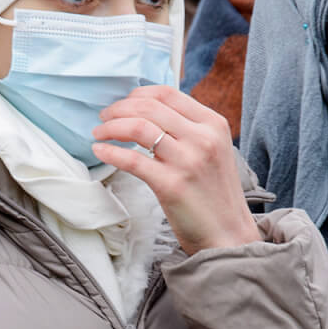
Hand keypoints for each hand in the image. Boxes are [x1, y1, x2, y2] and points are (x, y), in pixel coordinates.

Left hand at [93, 85, 262, 254]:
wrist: (228, 234)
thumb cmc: (215, 194)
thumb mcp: (213, 150)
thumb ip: (189, 129)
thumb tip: (149, 112)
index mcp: (213, 124)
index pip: (168, 93)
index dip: (138, 94)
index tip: (123, 104)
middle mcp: (202, 138)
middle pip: (149, 107)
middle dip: (119, 108)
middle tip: (104, 118)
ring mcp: (187, 161)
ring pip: (138, 127)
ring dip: (111, 127)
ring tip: (99, 134)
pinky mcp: (171, 185)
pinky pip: (132, 159)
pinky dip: (111, 152)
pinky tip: (100, 151)